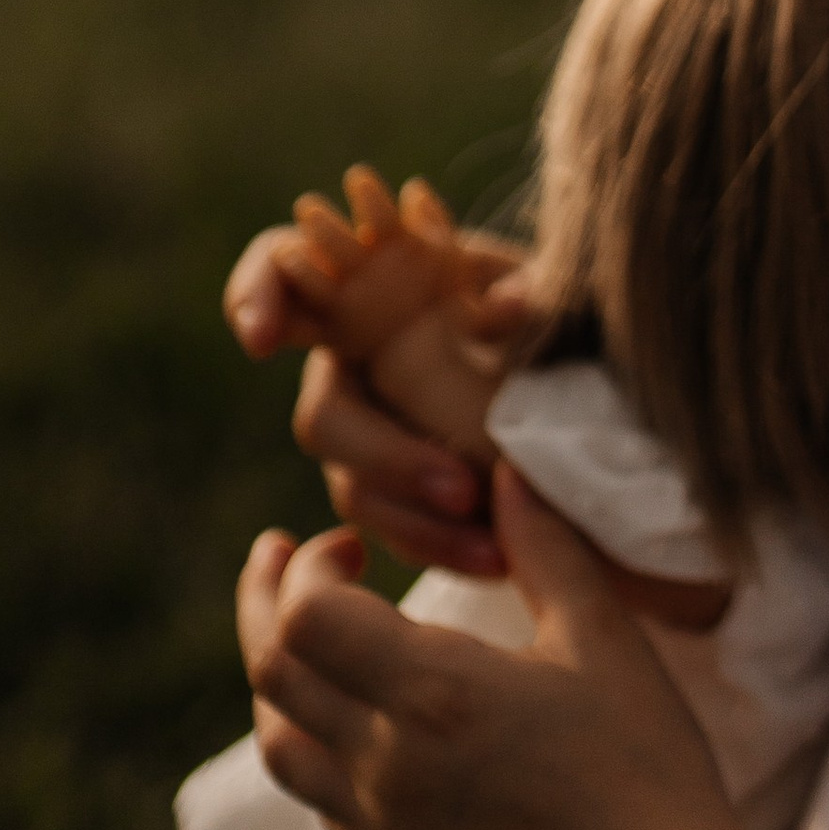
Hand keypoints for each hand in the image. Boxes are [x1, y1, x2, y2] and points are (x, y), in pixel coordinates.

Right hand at [224, 178, 534, 571]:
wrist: (572, 372)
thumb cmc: (535, 303)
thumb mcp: (533, 280)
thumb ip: (518, 286)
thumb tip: (513, 306)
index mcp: (365, 291)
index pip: (281, 266)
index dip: (256, 294)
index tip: (262, 342)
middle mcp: (349, 366)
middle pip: (324, 418)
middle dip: (387, 457)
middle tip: (462, 488)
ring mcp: (365, 436)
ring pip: (356, 490)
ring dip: (418, 523)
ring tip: (492, 549)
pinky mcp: (395, 493)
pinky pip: (397, 531)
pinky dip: (441, 548)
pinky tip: (497, 563)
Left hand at [239, 465, 751, 829]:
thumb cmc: (644, 763)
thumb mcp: (604, 637)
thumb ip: (543, 548)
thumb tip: (502, 472)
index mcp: (433, 694)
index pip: (305, 619)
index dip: (308, 568)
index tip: (353, 543)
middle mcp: (385, 766)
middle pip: (270, 676)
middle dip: (263, 604)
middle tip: (280, 558)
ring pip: (278, 747)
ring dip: (274, 681)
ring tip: (296, 637)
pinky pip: (321, 803)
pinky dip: (314, 746)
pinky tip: (352, 722)